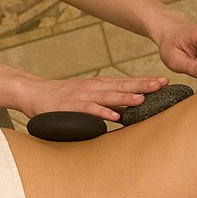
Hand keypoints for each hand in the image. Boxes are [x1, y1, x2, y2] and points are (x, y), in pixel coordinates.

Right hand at [22, 75, 168, 121]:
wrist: (32, 92)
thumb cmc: (61, 97)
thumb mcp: (87, 95)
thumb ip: (105, 102)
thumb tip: (127, 110)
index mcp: (98, 85)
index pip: (126, 82)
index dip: (145, 81)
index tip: (163, 81)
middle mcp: (93, 87)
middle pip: (122, 85)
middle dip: (143, 84)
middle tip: (162, 83)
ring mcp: (82, 96)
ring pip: (108, 96)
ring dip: (126, 96)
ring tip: (143, 98)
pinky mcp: (71, 106)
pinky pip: (89, 110)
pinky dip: (102, 112)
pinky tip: (115, 117)